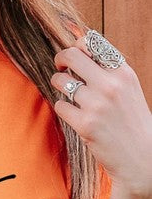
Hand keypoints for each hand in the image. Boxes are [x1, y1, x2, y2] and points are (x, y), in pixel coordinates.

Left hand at [51, 37, 151, 197]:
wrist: (140, 156)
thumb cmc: (131, 122)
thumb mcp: (127, 89)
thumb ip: (108, 71)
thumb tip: (80, 47)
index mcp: (123, 72)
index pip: (92, 43)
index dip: (75, 47)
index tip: (72, 57)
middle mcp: (110, 85)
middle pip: (71, 56)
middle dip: (60, 60)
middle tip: (59, 68)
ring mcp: (97, 105)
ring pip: (61, 81)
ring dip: (58, 85)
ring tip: (67, 93)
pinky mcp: (85, 125)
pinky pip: (60, 106)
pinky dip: (62, 108)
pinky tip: (72, 114)